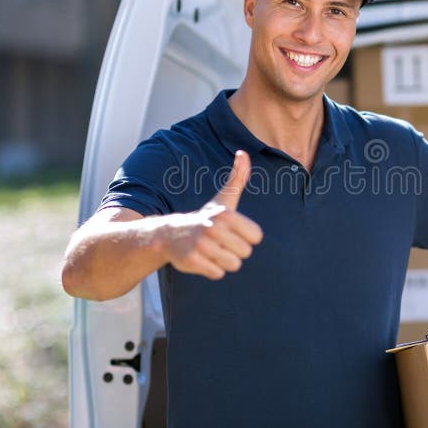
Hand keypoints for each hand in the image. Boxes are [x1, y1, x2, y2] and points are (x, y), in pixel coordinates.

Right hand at [158, 150, 262, 279]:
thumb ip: (238, 178)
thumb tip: (243, 153)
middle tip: (219, 242)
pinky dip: (211, 269)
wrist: (171, 234)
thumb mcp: (224, 199)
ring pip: (233, 265)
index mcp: (226, 215)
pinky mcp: (192, 261)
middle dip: (234, 250)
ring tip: (211, 250)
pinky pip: (217, 274)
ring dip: (223, 261)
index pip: (256, 237)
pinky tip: (202, 258)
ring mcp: (202, 246)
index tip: (232, 231)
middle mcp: (214, 229)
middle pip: (245, 253)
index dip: (246, 237)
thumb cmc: (206, 217)